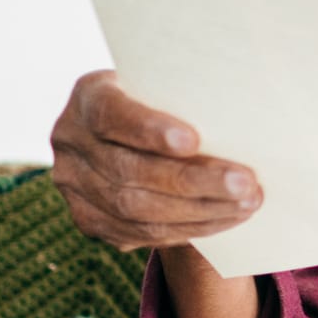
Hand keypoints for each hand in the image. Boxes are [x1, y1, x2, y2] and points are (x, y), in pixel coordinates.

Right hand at [50, 70, 260, 252]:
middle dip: (193, 181)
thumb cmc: (165, 99)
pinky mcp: (89, 220)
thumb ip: (188, 96)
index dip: (149, 130)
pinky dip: (189, 228)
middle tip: (246, 183)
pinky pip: (139, 233)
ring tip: (248, 203)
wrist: (132, 133)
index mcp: (88, 97)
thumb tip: (243, 114)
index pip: (112, 115)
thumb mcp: (167, 84)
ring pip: (136, 210)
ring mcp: (73, 186)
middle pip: (130, 171)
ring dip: (200, 211)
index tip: (193, 140)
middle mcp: (70, 141)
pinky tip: (226, 219)